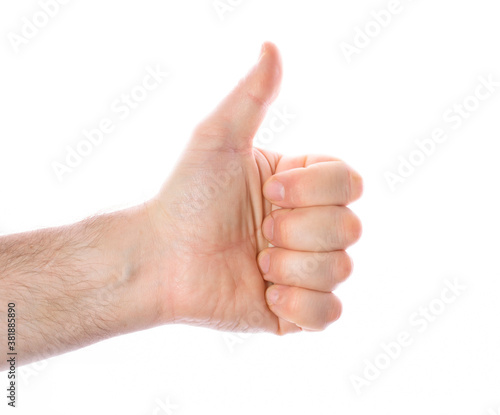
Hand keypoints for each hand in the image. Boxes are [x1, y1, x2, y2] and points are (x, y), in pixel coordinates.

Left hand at [145, 43, 362, 334]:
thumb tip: (271, 46)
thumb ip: (251, 96)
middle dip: (298, 228)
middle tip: (258, 228)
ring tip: (255, 262)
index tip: (268, 191)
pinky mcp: (295, 312)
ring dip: (291, 264)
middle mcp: (311, 227)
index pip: (351, 182)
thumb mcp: (217, 138)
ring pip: (341, 269)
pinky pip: (330, 314)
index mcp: (304, 188)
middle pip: (351, 228)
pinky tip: (267, 295)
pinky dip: (301, 305)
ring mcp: (306, 270)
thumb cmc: (187, 195)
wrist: (160, 256)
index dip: (314, 190)